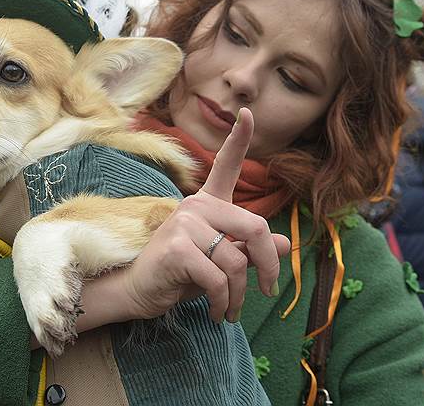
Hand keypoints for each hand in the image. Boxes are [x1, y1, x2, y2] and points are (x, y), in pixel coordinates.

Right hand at [121, 108, 290, 322]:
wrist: (137, 291)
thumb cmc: (180, 274)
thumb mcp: (221, 262)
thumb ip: (250, 250)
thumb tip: (286, 243)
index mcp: (207, 204)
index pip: (226, 166)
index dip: (239, 140)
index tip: (248, 113)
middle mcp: (196, 206)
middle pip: (254, 228)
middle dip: (269, 265)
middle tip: (267, 291)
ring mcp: (185, 223)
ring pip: (238, 261)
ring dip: (239, 295)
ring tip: (229, 310)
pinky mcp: (178, 247)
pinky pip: (220, 278)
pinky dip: (223, 301)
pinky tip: (216, 311)